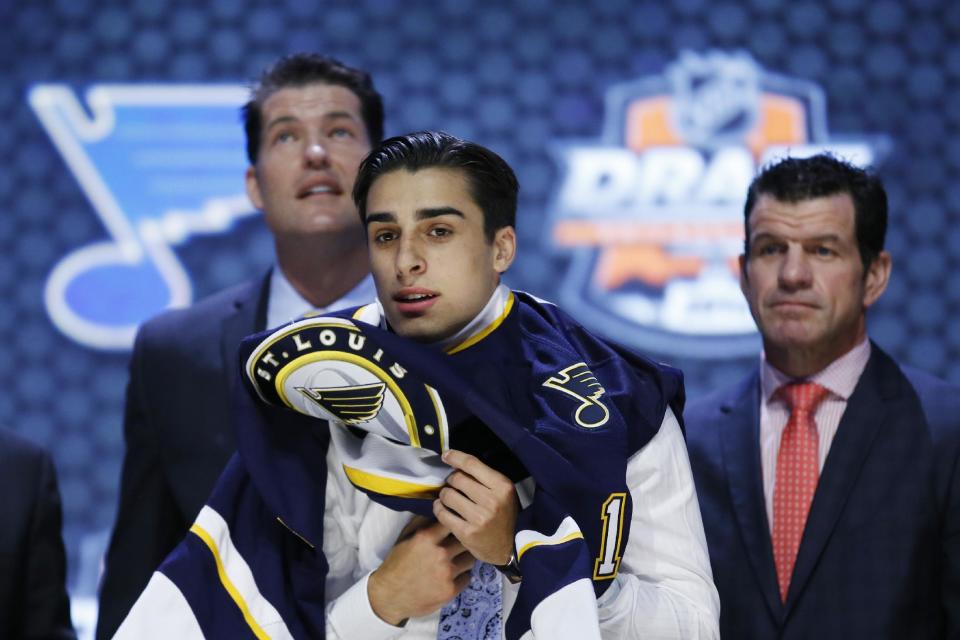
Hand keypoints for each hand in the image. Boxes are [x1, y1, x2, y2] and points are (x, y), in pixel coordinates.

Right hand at [368, 516, 474, 625]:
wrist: (389, 595)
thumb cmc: (397, 563)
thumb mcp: (406, 537)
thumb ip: (423, 522)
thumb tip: (439, 507)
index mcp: (427, 538)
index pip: (453, 520)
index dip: (457, 521)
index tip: (458, 524)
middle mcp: (439, 554)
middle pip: (466, 539)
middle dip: (463, 540)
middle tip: (458, 544)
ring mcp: (446, 573)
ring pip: (470, 558)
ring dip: (465, 558)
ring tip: (456, 561)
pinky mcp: (450, 590)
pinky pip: (467, 577)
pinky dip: (462, 576)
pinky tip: (452, 576)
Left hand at [434, 449, 519, 565]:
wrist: (510, 547)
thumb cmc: (504, 515)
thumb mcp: (503, 492)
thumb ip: (485, 478)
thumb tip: (457, 464)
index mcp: (502, 486)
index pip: (472, 464)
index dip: (455, 457)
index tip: (446, 455)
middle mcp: (491, 500)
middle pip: (458, 478)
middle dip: (451, 479)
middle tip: (452, 485)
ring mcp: (479, 518)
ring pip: (448, 495)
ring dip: (444, 494)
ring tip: (448, 497)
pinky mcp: (467, 533)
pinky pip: (443, 514)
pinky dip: (439, 508)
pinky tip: (442, 508)